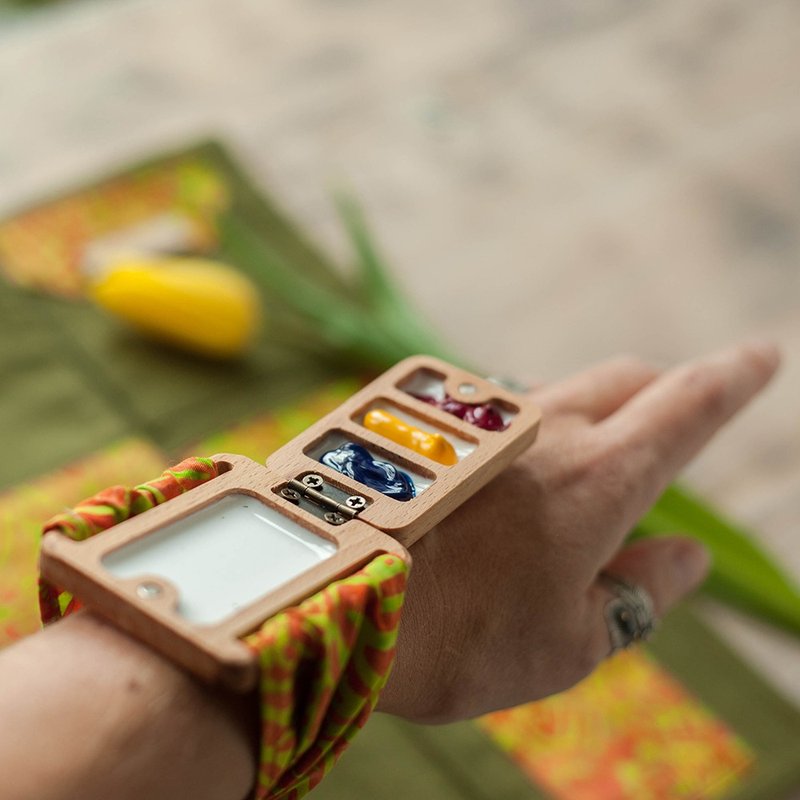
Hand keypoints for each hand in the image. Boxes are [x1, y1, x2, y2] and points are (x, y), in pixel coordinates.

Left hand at [377, 341, 780, 722]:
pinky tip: (489, 483)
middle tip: (672, 418)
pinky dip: (516, 437)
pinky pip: (492, 416)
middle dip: (660, 390)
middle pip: (624, 379)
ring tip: (561, 487)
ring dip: (579, 421)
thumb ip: (639, 594)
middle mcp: (542, 428)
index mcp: (600, 478)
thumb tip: (684, 555)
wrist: (326, 599)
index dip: (733, 378)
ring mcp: (477, 417)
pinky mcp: (424, 421)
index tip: (760, 356)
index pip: (689, 405)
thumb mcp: (569, 643)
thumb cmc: (457, 639)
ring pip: (553, 395)